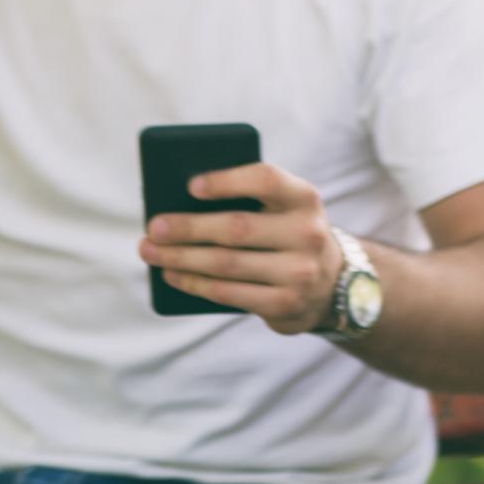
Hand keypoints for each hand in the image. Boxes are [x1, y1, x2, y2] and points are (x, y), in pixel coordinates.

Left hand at [139, 162, 345, 334]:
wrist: (332, 282)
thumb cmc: (287, 233)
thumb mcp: (283, 208)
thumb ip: (248, 200)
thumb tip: (179, 204)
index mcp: (304, 197)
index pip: (265, 180)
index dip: (226, 181)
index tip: (189, 186)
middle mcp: (307, 233)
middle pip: (236, 228)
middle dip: (188, 228)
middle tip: (153, 227)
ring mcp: (299, 272)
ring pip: (226, 264)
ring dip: (181, 258)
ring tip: (151, 252)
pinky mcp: (284, 304)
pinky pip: (229, 293)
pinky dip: (195, 283)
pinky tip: (172, 275)